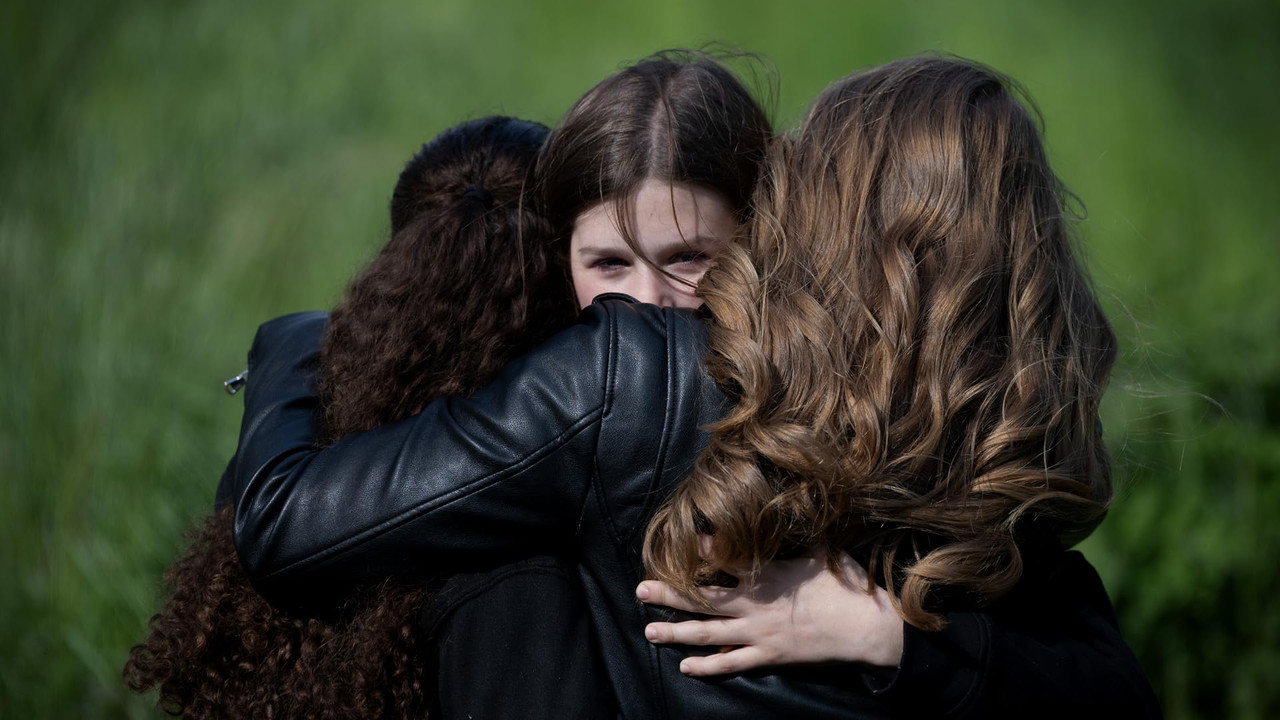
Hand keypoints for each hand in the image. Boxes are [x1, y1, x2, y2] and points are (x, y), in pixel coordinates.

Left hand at [636, 549, 903, 676]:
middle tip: (641, 590)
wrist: (867, 628)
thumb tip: (796, 502)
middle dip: (670, 594)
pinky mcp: (768, 656)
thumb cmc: (847, 586)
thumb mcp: (823, 551)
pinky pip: (731, 663)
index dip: (701, 550)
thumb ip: (801, 533)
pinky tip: (686, 666)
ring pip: (709, 633)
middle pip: (704, 599)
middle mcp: (756, 605)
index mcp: (768, 575)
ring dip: (677, 631)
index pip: (726, 560)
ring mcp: (759, 633)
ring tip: (649, 630)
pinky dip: (707, 666)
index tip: (678, 542)